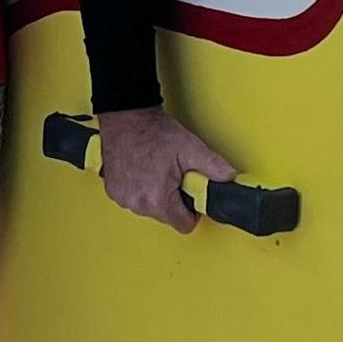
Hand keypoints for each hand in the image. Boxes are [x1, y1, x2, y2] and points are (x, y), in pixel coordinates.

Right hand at [96, 104, 230, 233]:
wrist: (126, 117)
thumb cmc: (152, 132)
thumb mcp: (191, 148)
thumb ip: (214, 167)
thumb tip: (229, 178)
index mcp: (158, 200)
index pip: (184, 225)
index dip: (192, 210)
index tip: (190, 193)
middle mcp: (138, 204)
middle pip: (167, 216)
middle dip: (174, 199)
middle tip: (173, 175)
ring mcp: (123, 199)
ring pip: (150, 208)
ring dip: (156, 193)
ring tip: (157, 169)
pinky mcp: (113, 192)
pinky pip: (134, 199)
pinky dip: (140, 188)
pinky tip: (142, 170)